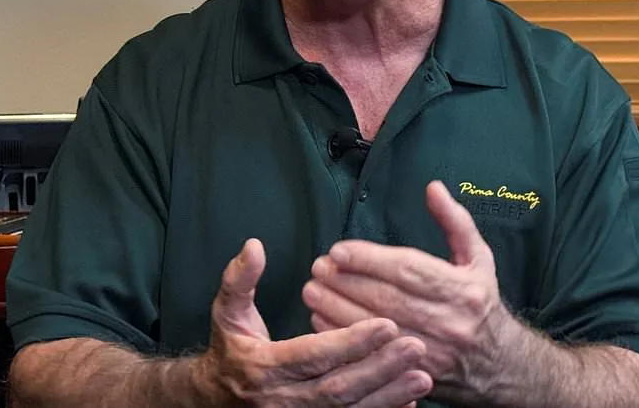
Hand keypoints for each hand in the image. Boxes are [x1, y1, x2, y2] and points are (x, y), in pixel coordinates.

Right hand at [199, 238, 434, 406]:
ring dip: (388, 395)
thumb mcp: (226, 313)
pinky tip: (408, 401)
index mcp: (263, 368)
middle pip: (337, 388)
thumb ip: (240, 280)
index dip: (350, 343)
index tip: (385, 325)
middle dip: (379, 369)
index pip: (312, 355)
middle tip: (415, 347)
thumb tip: (254, 247)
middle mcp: (281, 401)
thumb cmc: (230, 350)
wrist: (216, 401)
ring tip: (422, 375)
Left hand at [301, 181, 514, 397]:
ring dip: (337, 308)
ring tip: (312, 290)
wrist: (501, 365)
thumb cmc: (481, 303)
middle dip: (346, 281)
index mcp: (464, 289)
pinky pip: (372, 353)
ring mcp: (432, 351)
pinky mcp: (415, 374)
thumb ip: (455, 222)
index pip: (408, 270)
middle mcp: (449, 321)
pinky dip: (344, 336)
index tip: (339, 250)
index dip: (369, 259)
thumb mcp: (478, 259)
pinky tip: (322, 319)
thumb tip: (433, 188)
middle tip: (318, 267)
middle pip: (386, 298)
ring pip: (376, 326)